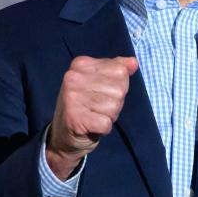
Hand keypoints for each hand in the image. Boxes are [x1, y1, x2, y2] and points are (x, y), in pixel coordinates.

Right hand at [45, 55, 137, 179]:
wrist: (64, 134)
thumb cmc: (88, 105)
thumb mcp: (101, 82)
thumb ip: (118, 69)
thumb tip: (133, 62)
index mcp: (81, 64)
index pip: (120, 71)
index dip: (118, 86)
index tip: (101, 93)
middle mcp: (73, 77)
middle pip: (119, 90)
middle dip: (114, 103)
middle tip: (97, 107)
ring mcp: (71, 97)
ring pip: (114, 106)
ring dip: (109, 115)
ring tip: (94, 115)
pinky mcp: (75, 118)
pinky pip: (106, 123)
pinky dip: (104, 128)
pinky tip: (91, 126)